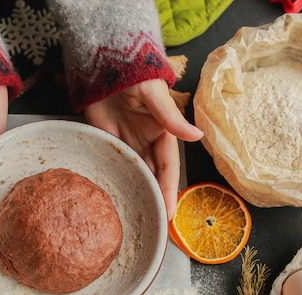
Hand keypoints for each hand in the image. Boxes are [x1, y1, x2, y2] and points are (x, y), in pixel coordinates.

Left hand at [83, 79, 202, 217]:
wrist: (103, 63)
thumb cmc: (134, 73)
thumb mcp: (153, 94)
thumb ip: (171, 118)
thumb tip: (198, 137)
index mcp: (163, 132)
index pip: (168, 166)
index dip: (170, 189)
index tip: (171, 213)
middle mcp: (147, 140)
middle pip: (153, 174)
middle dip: (155, 197)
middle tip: (154, 223)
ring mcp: (128, 141)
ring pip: (135, 172)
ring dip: (138, 192)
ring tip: (138, 216)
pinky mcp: (109, 140)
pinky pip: (115, 163)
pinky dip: (117, 179)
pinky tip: (116, 197)